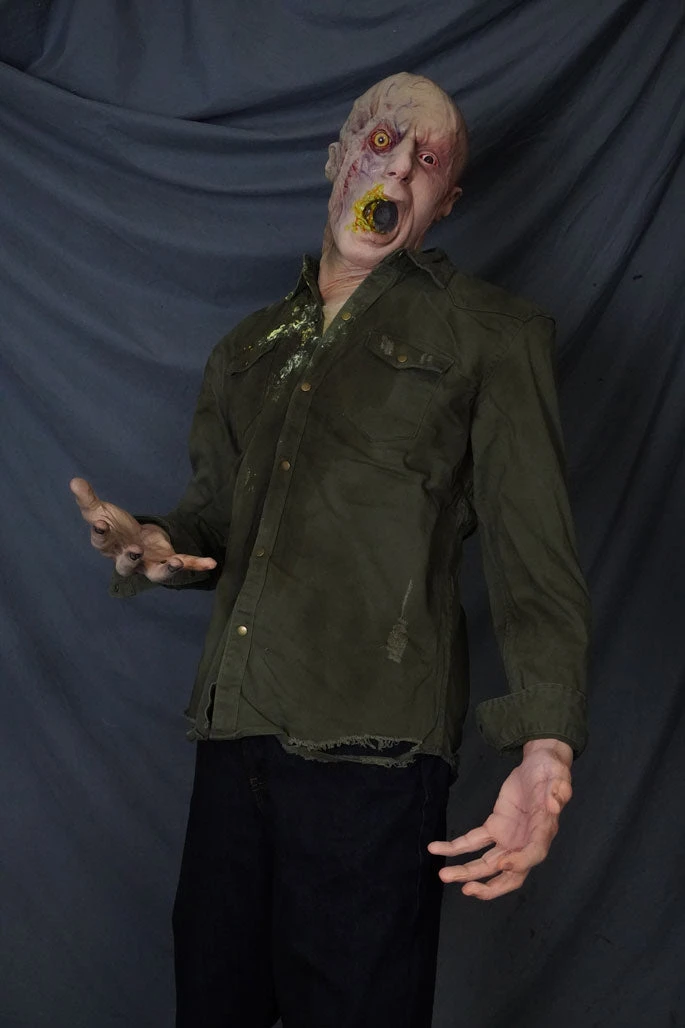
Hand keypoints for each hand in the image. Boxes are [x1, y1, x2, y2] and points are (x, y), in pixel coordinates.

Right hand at [70, 477, 216, 582]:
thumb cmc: (115, 527)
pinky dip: (197, 564)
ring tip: (176, 562)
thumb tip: (74, 481)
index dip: (100, 535)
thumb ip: (87, 499)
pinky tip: (212, 563)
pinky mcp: (167, 560)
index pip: (101, 543)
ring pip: (156, 573)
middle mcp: (129, 560)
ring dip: (166, 569)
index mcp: (109, 547)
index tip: (100, 523)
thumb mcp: (100, 511)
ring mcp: (149, 563)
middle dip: (131, 559)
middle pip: (126, 565)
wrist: (135, 538)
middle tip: (135, 549)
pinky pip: (184, 564)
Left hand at [428, 739, 572, 899]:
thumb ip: (559, 789)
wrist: (538, 765)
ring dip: (466, 872)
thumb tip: (554, 803)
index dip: (518, 863)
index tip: (501, 864)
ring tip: (443, 874)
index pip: (533, 855)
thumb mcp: (559, 775)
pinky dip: (454, 847)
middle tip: (467, 889)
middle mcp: (525, 843)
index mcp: (544, 832)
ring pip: (486, 863)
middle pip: (508, 875)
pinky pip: (473, 841)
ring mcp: (508, 838)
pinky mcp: (494, 826)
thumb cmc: (551, 771)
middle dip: (489, 886)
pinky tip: (436, 848)